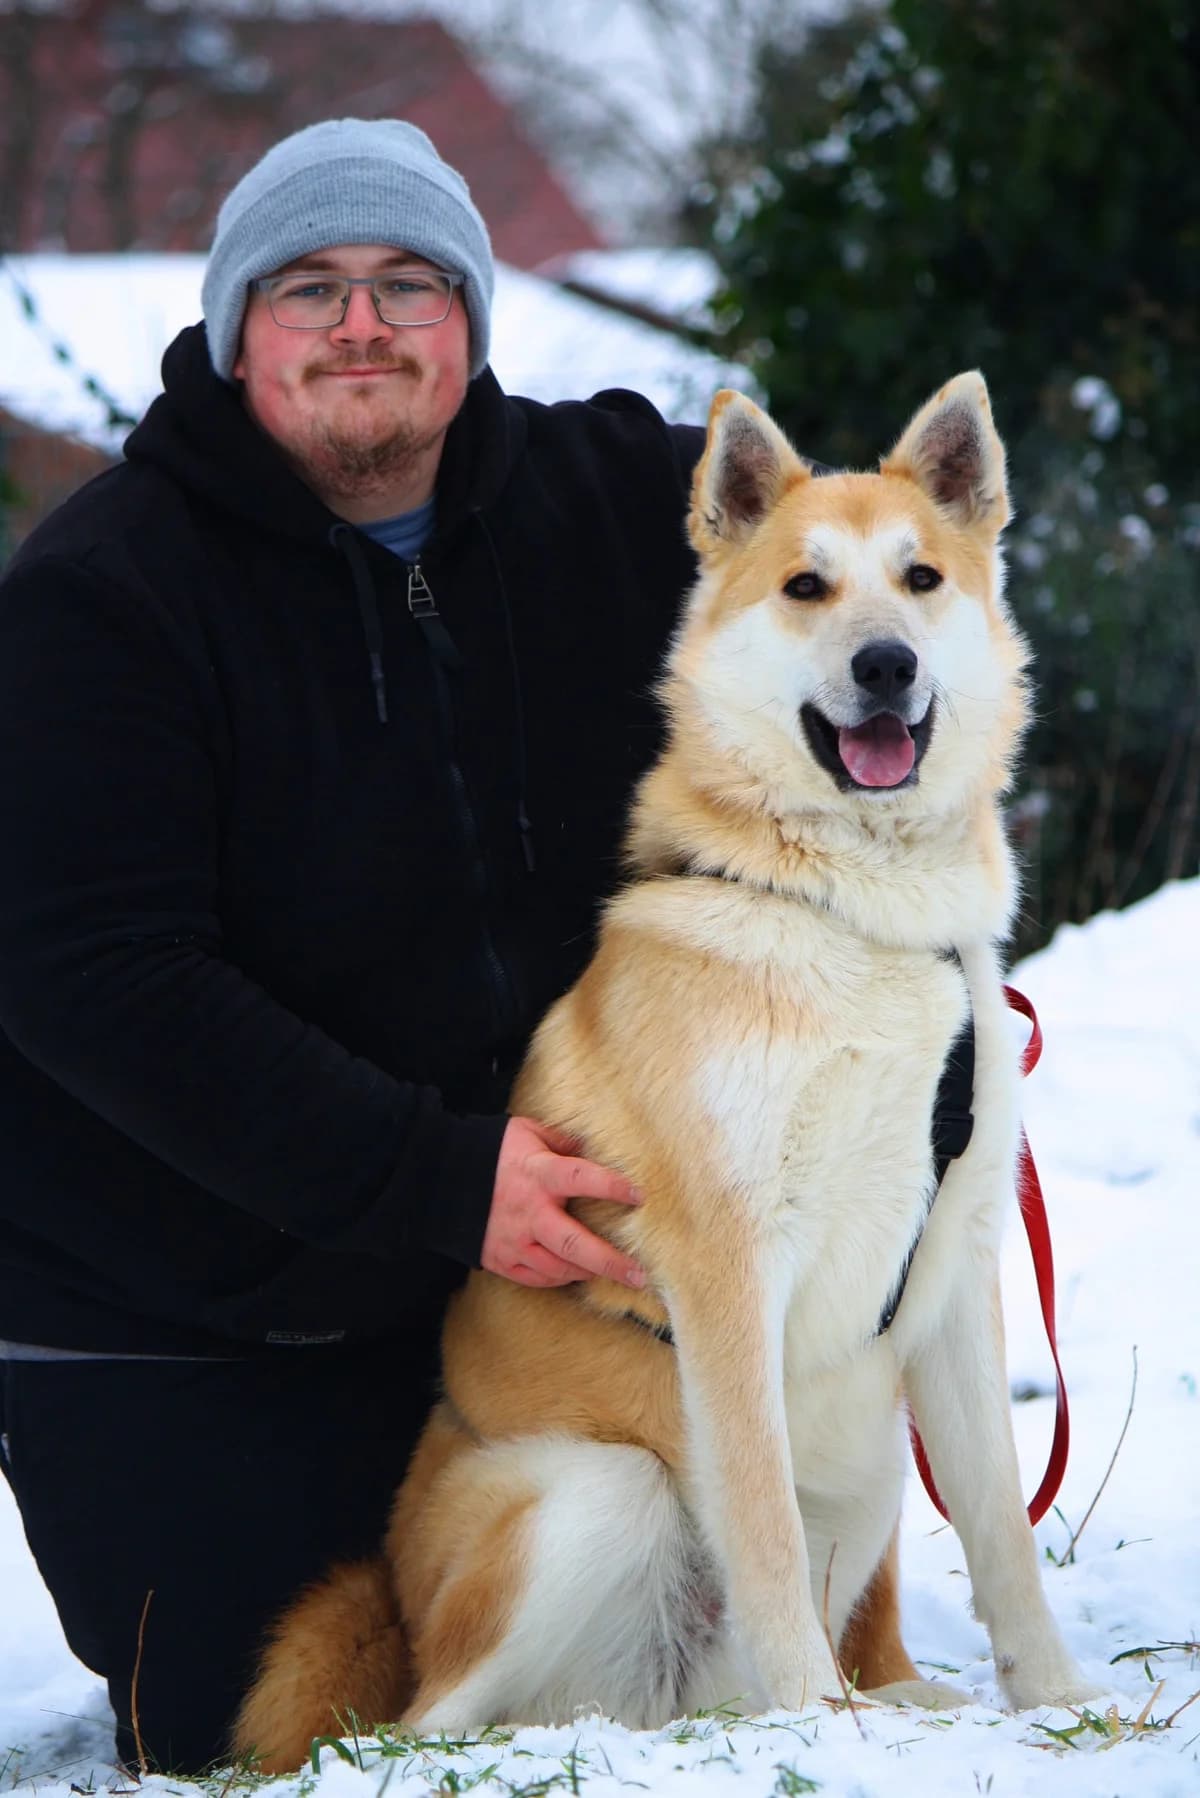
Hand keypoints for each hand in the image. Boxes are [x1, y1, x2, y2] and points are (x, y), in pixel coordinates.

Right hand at [481, 1115, 645, 1289]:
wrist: (438, 1177)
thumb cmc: (488, 1150)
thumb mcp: (526, 1133)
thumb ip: (561, 1142)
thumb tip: (590, 1147)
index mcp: (537, 1175)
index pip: (581, 1178)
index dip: (611, 1186)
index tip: (639, 1196)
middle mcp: (529, 1212)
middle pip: (575, 1243)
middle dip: (610, 1261)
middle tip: (639, 1273)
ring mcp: (514, 1241)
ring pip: (558, 1268)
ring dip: (589, 1273)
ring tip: (615, 1275)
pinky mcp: (501, 1260)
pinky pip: (537, 1278)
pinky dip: (560, 1279)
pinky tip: (577, 1274)